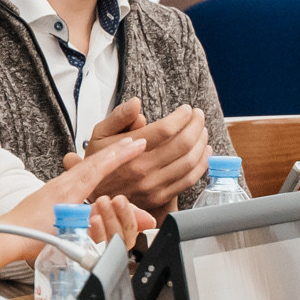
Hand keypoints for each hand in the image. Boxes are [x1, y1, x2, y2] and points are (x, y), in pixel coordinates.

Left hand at [0, 140, 154, 274]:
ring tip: (118, 152)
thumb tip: (142, 221)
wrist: (5, 236)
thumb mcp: (76, 234)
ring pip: (84, 167)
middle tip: (134, 141)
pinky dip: (91, 168)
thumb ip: (111, 225)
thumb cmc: (33, 237)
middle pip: (93, 162)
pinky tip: (92, 172)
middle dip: (115, 151)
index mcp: (68, 190)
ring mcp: (54, 187)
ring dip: (103, 158)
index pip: (100, 166)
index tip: (137, 144)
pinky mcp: (49, 194)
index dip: (121, 155)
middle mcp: (61, 184)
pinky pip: (76, 175)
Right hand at [83, 98, 212, 215]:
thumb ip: (119, 117)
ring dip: (201, 143)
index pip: (166, 129)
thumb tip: (136, 103)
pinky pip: (188, 180)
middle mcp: (143, 169)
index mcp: (129, 150)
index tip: (186, 109)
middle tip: (198, 116)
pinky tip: (204, 152)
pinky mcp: (160, 196)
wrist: (95, 195)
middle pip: (183, 144)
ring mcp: (153, 185)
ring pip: (189, 161)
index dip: (182, 116)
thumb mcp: (99, 134)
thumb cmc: (99, 162)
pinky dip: (201, 164)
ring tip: (202, 131)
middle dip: (196, 125)